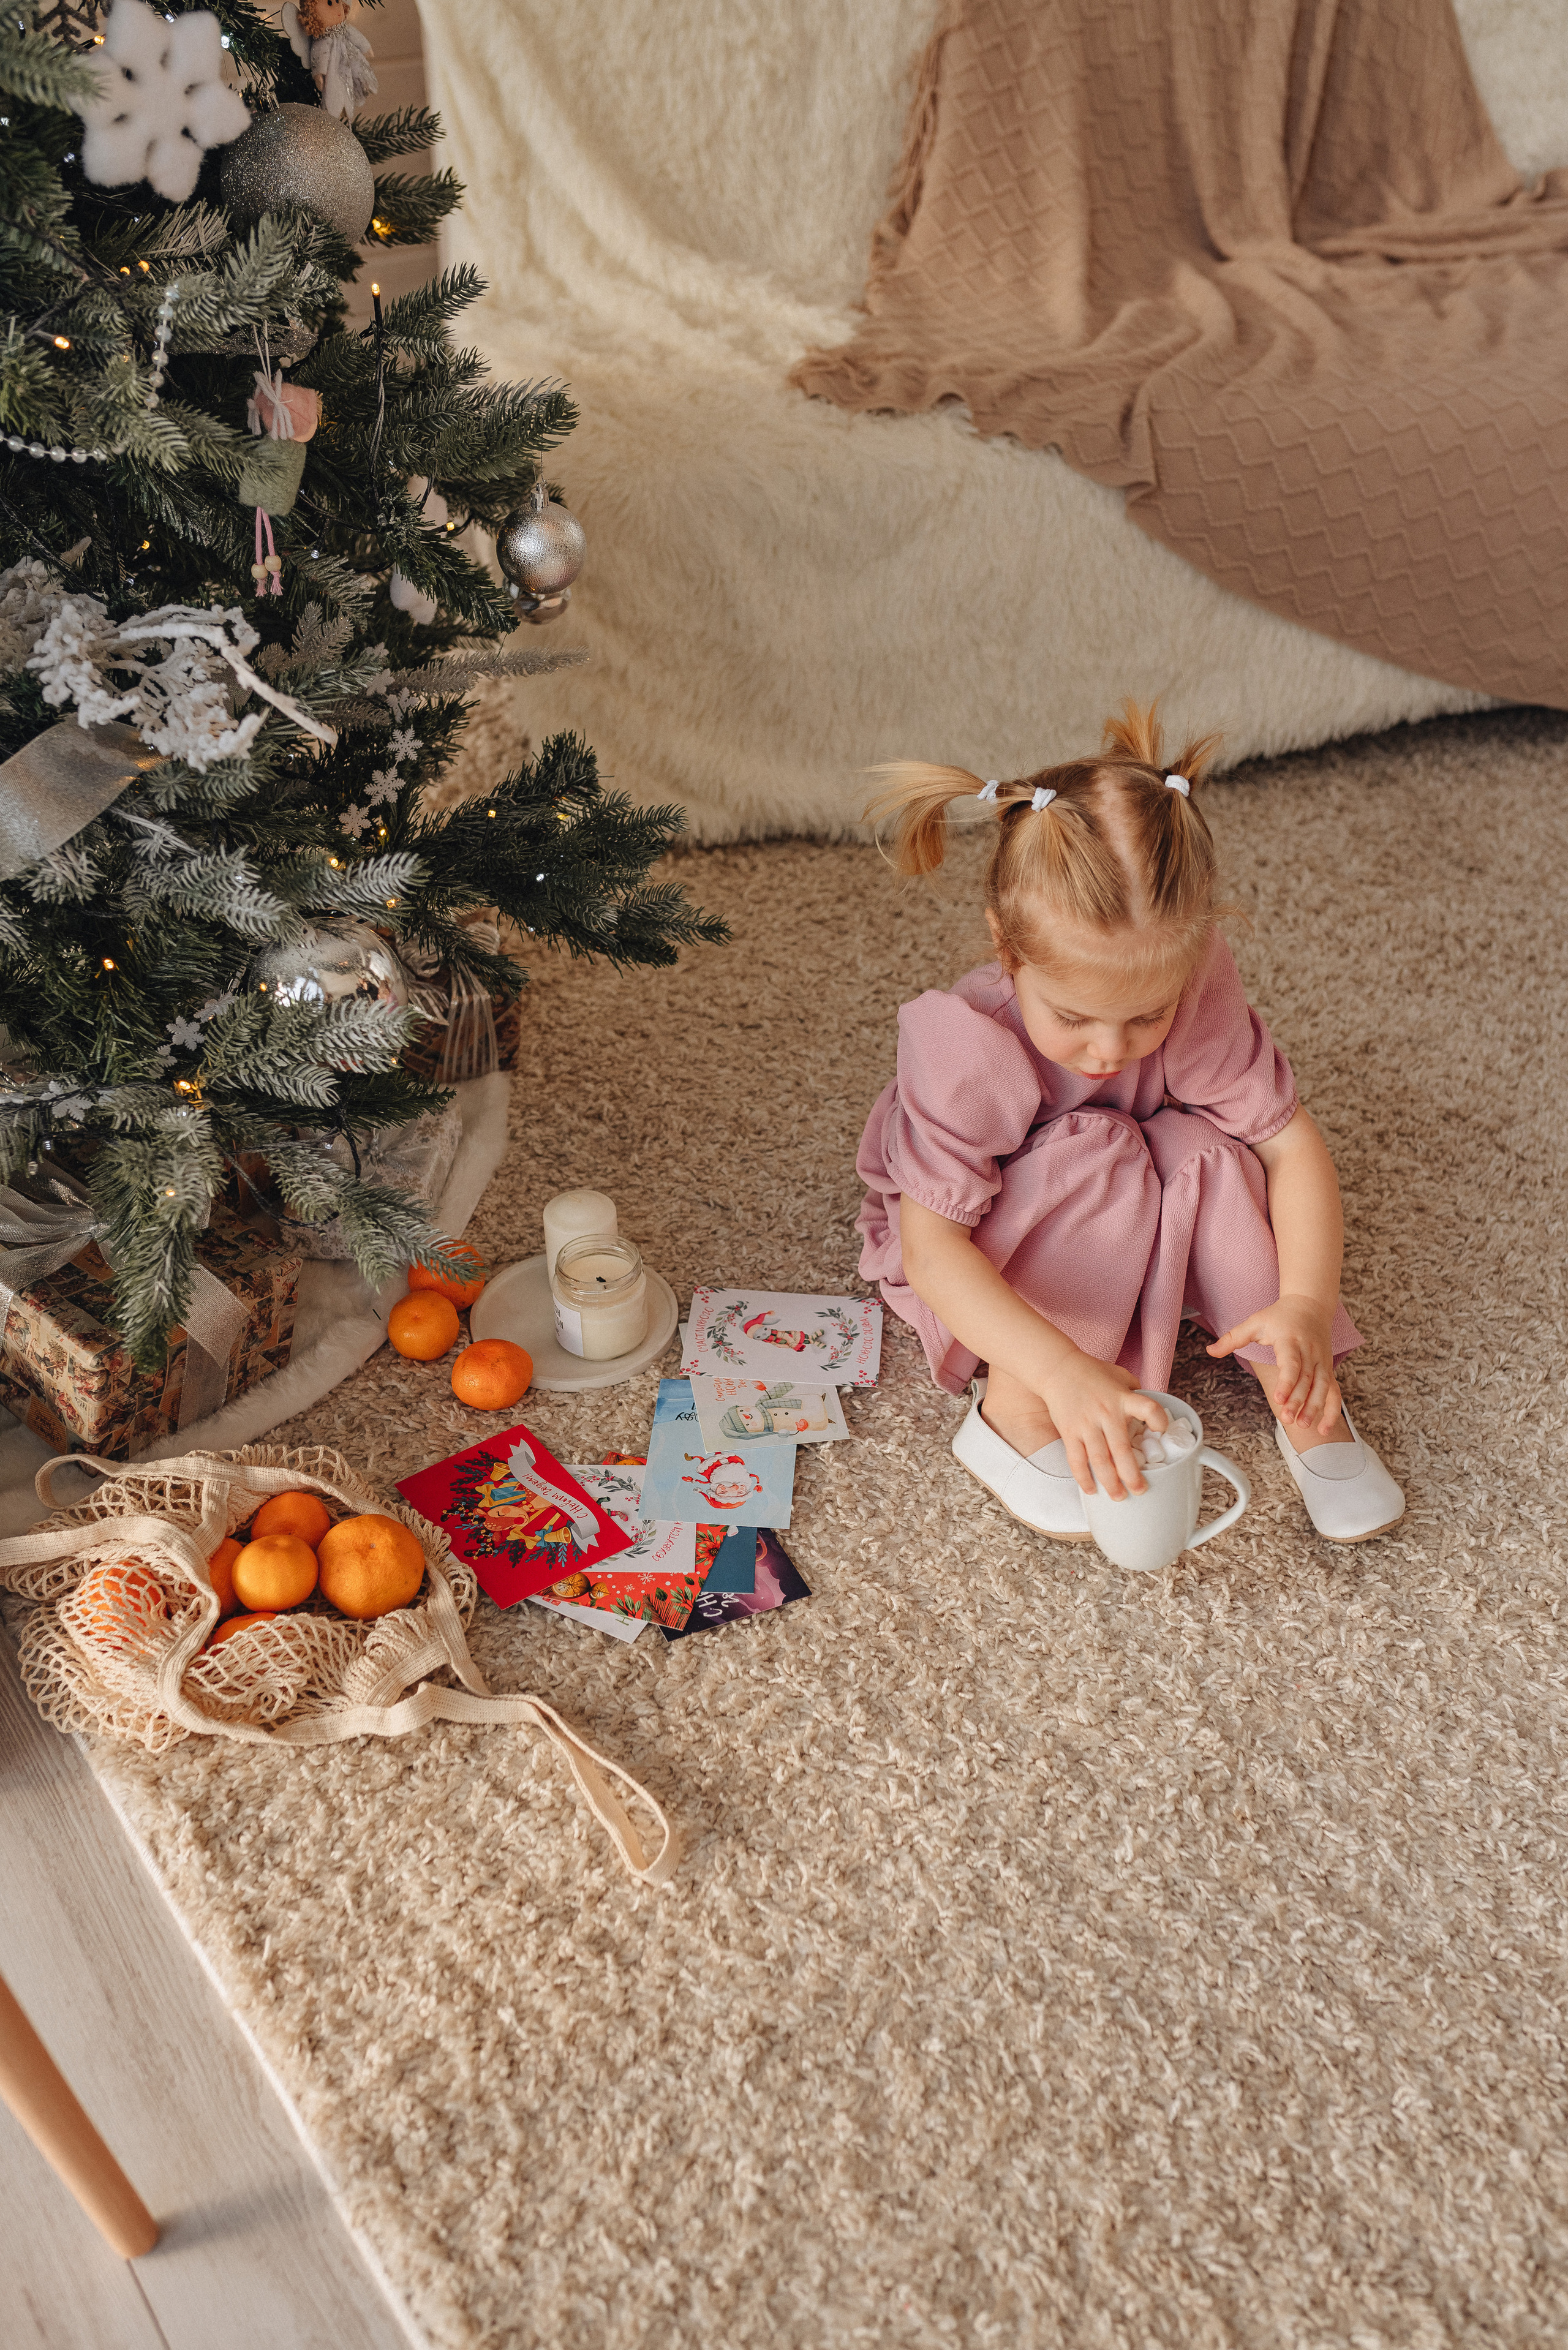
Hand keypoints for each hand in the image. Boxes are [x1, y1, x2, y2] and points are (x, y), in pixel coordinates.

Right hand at [1041, 1352, 1168, 1499]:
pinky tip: (1091, 1490)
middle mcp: (1106, 1413)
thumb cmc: (1092, 1373)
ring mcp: (1086, 1425)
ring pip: (1099, 1460)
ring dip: (1109, 1482)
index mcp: (1123, 1399)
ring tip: (1118, 1497)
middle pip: (1121, 1449)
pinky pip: (1076, 1460)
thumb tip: (1150, 1414)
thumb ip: (1136, 1393)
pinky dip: (1083, 1478)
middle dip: (1131, 1475)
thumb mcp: (1121, 1376)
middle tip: (1139, 1490)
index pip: (1147, 1408)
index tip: (1162, 1430)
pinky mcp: (1069, 1432)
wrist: (1057, 1368)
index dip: (1158, 1420)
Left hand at [1207, 1294, 1342, 1436]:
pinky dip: (1332, 1410)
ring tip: (1302, 1426)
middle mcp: (1310, 1351)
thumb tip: (1209, 1351)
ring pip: (1323, 1386)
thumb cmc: (1278, 1316)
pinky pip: (1334, 1391)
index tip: (1278, 1399)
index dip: (1286, 1382)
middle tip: (1287, 1419)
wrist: (1310, 1305)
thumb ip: (1233, 1338)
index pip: (1291, 1363)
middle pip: (1307, 1379)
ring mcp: (1322, 1361)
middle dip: (1298, 1401)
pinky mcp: (1328, 1369)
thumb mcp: (1254, 1322)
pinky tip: (1323, 1429)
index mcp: (1290, 1340)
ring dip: (1315, 1407)